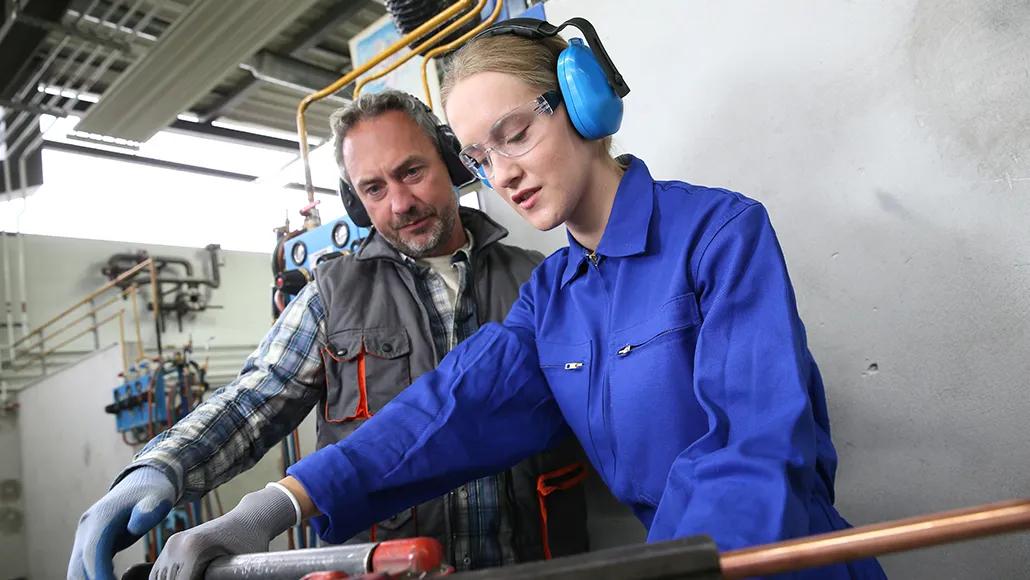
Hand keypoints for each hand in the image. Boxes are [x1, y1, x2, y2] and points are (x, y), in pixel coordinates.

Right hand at [68, 466, 175, 579]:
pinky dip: (93, 578)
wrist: (143, 482)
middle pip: (79, 566)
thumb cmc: (153, 491)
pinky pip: (85, 568)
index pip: (93, 553)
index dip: (100, 574)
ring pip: (77, 570)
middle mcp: (86, 529)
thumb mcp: (157, 497)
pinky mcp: (89, 544)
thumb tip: (137, 525)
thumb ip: (149, 510)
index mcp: (99, 518)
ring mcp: (85, 537)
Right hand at [149, 485, 296, 579]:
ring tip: (197, 577)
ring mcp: (172, 543)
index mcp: (192, 549)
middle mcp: (176, 544)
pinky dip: (168, 578)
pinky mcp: (171, 544)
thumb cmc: (250, 543)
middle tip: (206, 578)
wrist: (248, 519)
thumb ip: (220, 579)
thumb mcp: (239, 567)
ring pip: (158, 578)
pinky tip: (185, 577)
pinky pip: (159, 572)